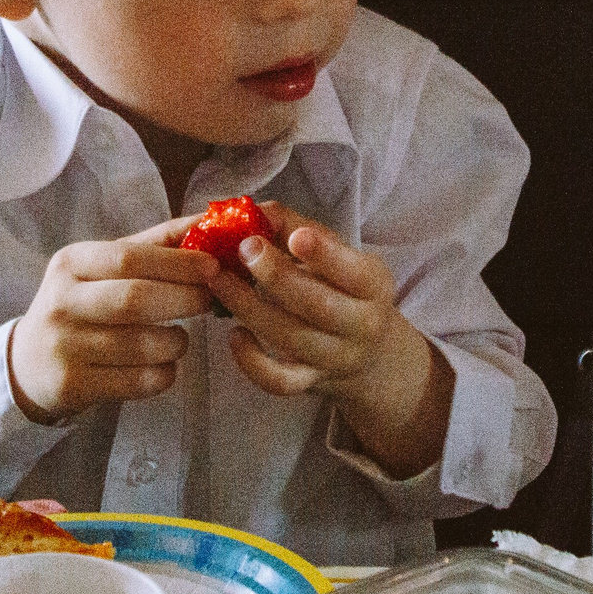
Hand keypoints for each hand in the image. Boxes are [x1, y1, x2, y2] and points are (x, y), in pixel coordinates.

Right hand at [8, 213, 219, 424]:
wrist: (29, 363)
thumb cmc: (82, 304)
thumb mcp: (104, 268)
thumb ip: (155, 245)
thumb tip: (208, 220)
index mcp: (71, 262)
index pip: (128, 257)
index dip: (177, 262)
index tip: (213, 267)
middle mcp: (62, 302)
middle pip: (135, 299)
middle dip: (184, 299)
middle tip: (209, 301)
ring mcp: (64, 347)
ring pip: (141, 345)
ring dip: (176, 342)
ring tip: (180, 338)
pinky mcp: (72, 386)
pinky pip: (137, 381)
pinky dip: (164, 374)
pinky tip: (163, 365)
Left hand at [205, 203, 415, 401]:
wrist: (367, 351)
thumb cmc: (342, 287)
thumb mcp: (336, 254)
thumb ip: (296, 227)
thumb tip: (255, 211)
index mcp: (374, 284)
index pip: (354, 271)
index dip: (325, 255)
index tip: (295, 236)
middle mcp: (362, 325)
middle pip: (318, 305)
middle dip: (278, 276)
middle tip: (244, 249)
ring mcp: (336, 358)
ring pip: (291, 338)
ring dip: (249, 308)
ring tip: (219, 281)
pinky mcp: (310, 382)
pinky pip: (279, 381)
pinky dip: (252, 362)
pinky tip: (234, 334)